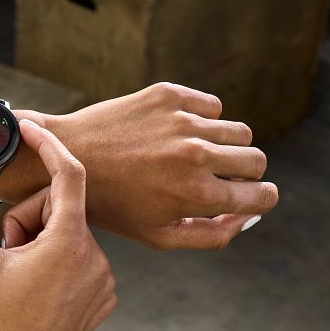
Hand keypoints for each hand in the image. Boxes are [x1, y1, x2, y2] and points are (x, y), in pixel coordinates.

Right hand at [0, 121, 115, 330]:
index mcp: (67, 242)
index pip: (68, 174)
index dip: (48, 146)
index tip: (30, 130)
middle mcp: (95, 257)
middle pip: (60, 208)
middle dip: (27, 219)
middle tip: (4, 251)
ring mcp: (103, 279)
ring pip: (68, 234)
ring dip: (39, 243)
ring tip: (17, 277)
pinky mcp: (102, 297)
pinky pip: (79, 259)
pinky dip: (54, 263)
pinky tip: (33, 291)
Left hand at [17, 83, 278, 249]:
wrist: (66, 157)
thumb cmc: (111, 204)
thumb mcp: (158, 236)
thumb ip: (211, 234)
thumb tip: (246, 217)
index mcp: (198, 195)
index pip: (263, 195)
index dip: (261, 198)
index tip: (252, 195)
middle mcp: (196, 155)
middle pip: (257, 160)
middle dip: (247, 172)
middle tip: (221, 177)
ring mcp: (183, 121)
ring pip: (238, 131)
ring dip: (225, 145)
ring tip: (196, 156)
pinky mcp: (169, 95)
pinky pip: (211, 106)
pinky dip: (202, 120)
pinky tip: (176, 133)